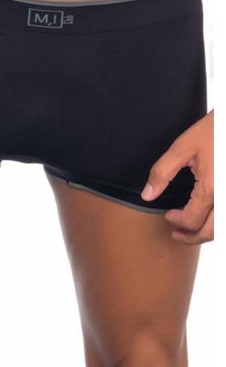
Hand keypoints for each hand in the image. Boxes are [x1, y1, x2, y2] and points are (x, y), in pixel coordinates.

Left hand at [141, 110, 213, 244]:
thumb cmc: (214, 129)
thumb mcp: (182, 147)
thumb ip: (162, 172)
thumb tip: (148, 195)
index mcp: (211, 189)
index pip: (192, 220)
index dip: (177, 221)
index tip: (168, 215)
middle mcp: (225, 198)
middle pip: (211, 231)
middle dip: (192, 237)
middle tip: (178, 234)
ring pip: (223, 227)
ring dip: (208, 232)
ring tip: (193, 229)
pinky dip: (218, 221)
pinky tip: (209, 214)